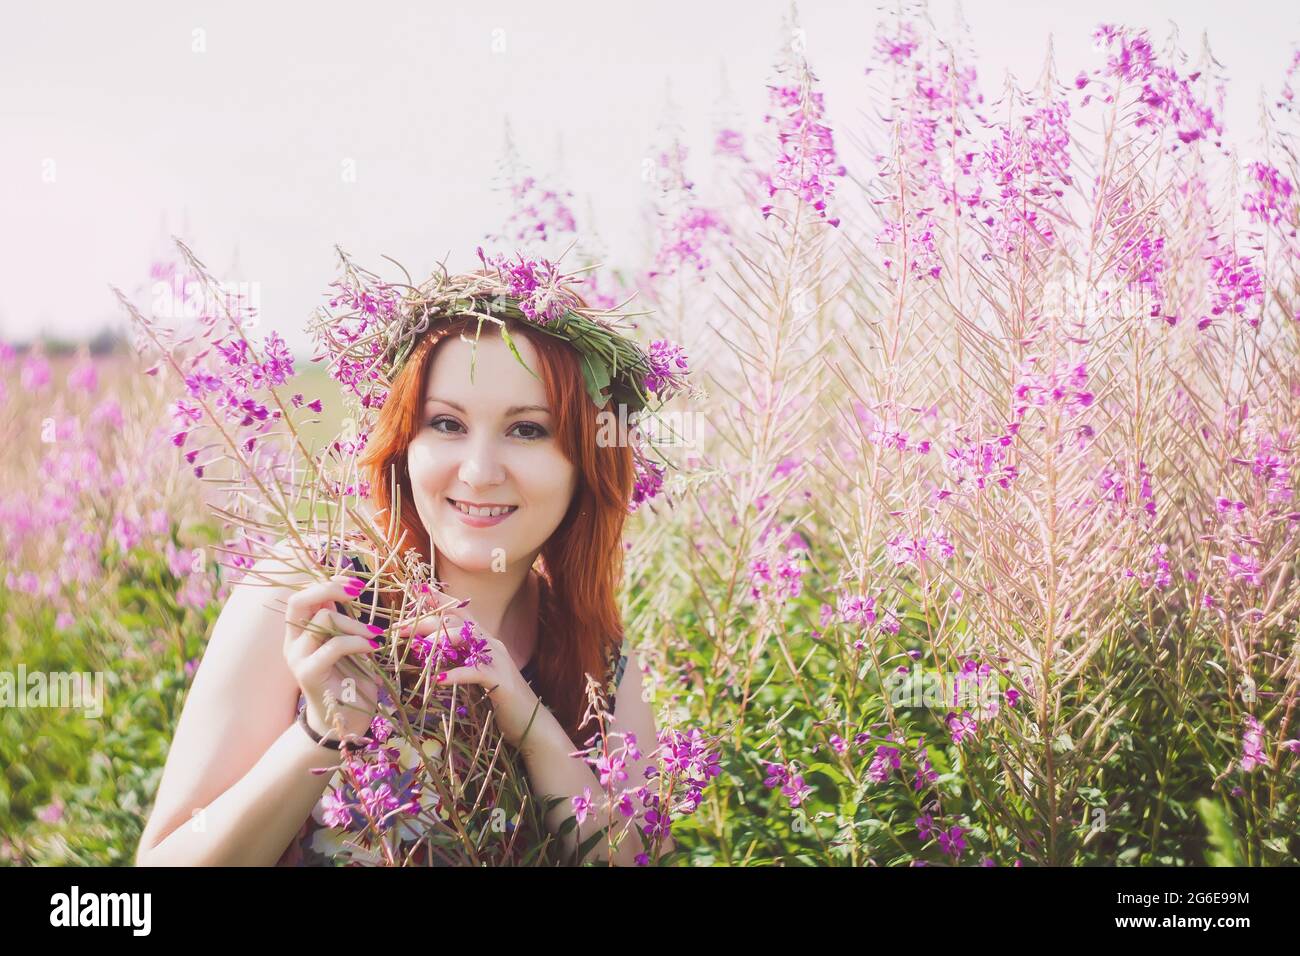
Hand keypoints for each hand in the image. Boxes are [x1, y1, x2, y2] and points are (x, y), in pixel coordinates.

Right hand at [283, 572, 384, 743]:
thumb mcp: (350, 643)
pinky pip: (333, 646)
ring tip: (376, 636)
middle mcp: (293, 643)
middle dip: (329, 588)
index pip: (303, 596)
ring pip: (322, 621)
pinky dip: (357, 642)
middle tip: (358, 591)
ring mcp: (297, 659)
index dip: (327, 582)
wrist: (344, 722)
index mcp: (300, 633)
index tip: (354, 581)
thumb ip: (343, 620)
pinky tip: (373, 648)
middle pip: (299, 601)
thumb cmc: (350, 681)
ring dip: (355, 623)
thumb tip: (348, 588)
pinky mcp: (308, 674)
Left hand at [396, 608, 539, 750]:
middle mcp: (491, 644)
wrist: (531, 722)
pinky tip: (440, 680)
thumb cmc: (499, 700)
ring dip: (442, 639)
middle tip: (400, 628)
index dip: (439, 600)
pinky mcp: (500, 681)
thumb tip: (425, 649)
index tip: (415, 592)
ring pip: (469, 637)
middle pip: (458, 621)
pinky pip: (476, 672)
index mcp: (484, 640)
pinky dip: (457, 674)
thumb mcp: (474, 674)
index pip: (460, 612)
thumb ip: (456, 659)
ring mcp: (498, 660)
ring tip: (420, 647)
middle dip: (427, 621)